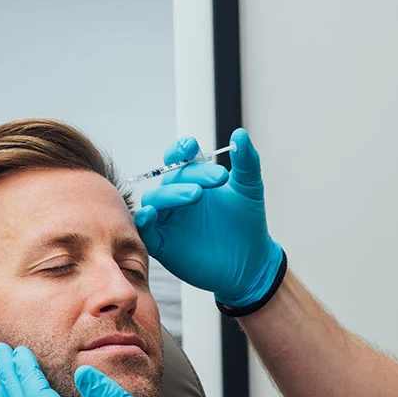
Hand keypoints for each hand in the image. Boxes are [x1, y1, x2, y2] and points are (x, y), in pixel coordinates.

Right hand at [134, 127, 283, 306]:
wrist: (252, 261)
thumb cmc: (247, 223)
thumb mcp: (249, 188)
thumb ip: (246, 162)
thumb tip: (240, 135)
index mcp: (192, 180)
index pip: (178, 158)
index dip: (180, 150)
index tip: (192, 147)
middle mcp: (177, 198)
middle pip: (169, 178)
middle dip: (189, 175)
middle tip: (218, 179)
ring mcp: (168, 221)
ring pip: (155, 200)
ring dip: (171, 194)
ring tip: (196, 195)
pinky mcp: (164, 245)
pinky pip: (146, 231)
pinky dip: (145, 221)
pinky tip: (152, 214)